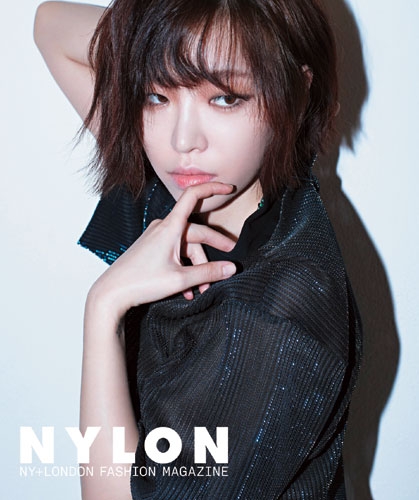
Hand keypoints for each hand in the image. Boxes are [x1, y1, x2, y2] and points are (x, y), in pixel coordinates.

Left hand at [87, 182, 236, 322]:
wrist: (111, 293)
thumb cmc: (141, 283)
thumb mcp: (180, 279)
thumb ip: (208, 272)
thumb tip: (231, 268)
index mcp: (170, 227)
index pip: (193, 197)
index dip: (212, 189)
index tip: (228, 188)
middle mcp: (163, 227)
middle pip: (197, 233)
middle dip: (212, 252)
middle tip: (227, 266)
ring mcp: (157, 237)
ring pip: (187, 247)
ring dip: (196, 267)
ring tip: (200, 290)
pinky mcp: (152, 248)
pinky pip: (176, 253)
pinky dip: (185, 268)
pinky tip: (187, 289)